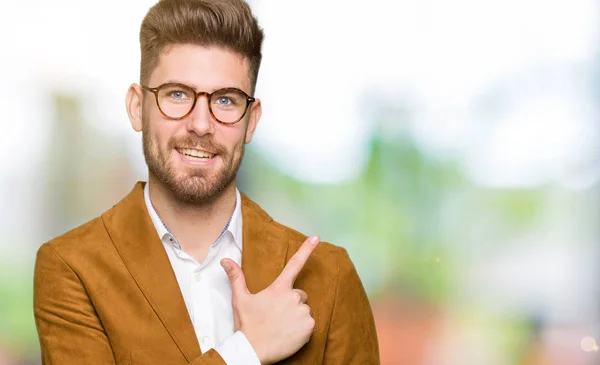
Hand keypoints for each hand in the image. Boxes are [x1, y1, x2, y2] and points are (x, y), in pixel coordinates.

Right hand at [221, 235, 319, 364]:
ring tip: (281, 326)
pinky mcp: (309, 327)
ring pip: (304, 309)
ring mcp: (303, 312)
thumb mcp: (240, 299)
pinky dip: (302, 328)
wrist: (253, 351)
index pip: (294, 264)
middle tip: (276, 314)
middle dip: (291, 302)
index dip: (306, 249)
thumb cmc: (247, 325)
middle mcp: (293, 297)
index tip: (316, 237)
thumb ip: (236, 277)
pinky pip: (310, 323)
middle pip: (299, 294)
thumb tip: (225, 260)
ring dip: (296, 315)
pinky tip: (288, 333)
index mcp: (278, 288)